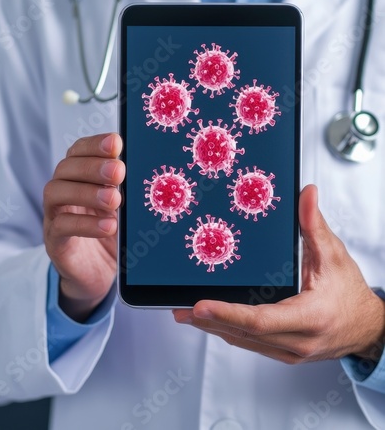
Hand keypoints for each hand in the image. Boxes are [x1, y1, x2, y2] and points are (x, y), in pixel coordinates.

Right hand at [43, 133, 124, 321]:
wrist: (99, 274)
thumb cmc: (114, 233)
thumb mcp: (124, 208)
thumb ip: (127, 188)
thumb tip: (146, 168)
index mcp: (79, 177)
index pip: (78, 151)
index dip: (95, 144)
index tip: (116, 143)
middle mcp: (63, 192)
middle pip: (65, 168)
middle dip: (92, 166)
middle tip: (119, 171)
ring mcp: (54, 216)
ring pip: (56, 193)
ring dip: (86, 192)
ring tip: (114, 199)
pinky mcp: (55, 242)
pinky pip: (61, 227)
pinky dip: (85, 224)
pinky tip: (108, 226)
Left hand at [173, 185, 384, 363]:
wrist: (368, 328)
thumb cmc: (350, 293)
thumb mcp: (333, 255)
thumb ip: (314, 224)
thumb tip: (305, 193)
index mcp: (310, 317)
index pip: (260, 319)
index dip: (227, 313)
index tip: (200, 305)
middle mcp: (298, 340)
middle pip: (244, 333)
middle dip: (209, 320)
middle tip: (179, 307)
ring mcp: (290, 351)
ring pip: (244, 342)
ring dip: (213, 327)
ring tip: (185, 313)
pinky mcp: (284, 353)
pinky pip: (251, 344)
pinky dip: (229, 331)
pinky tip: (212, 321)